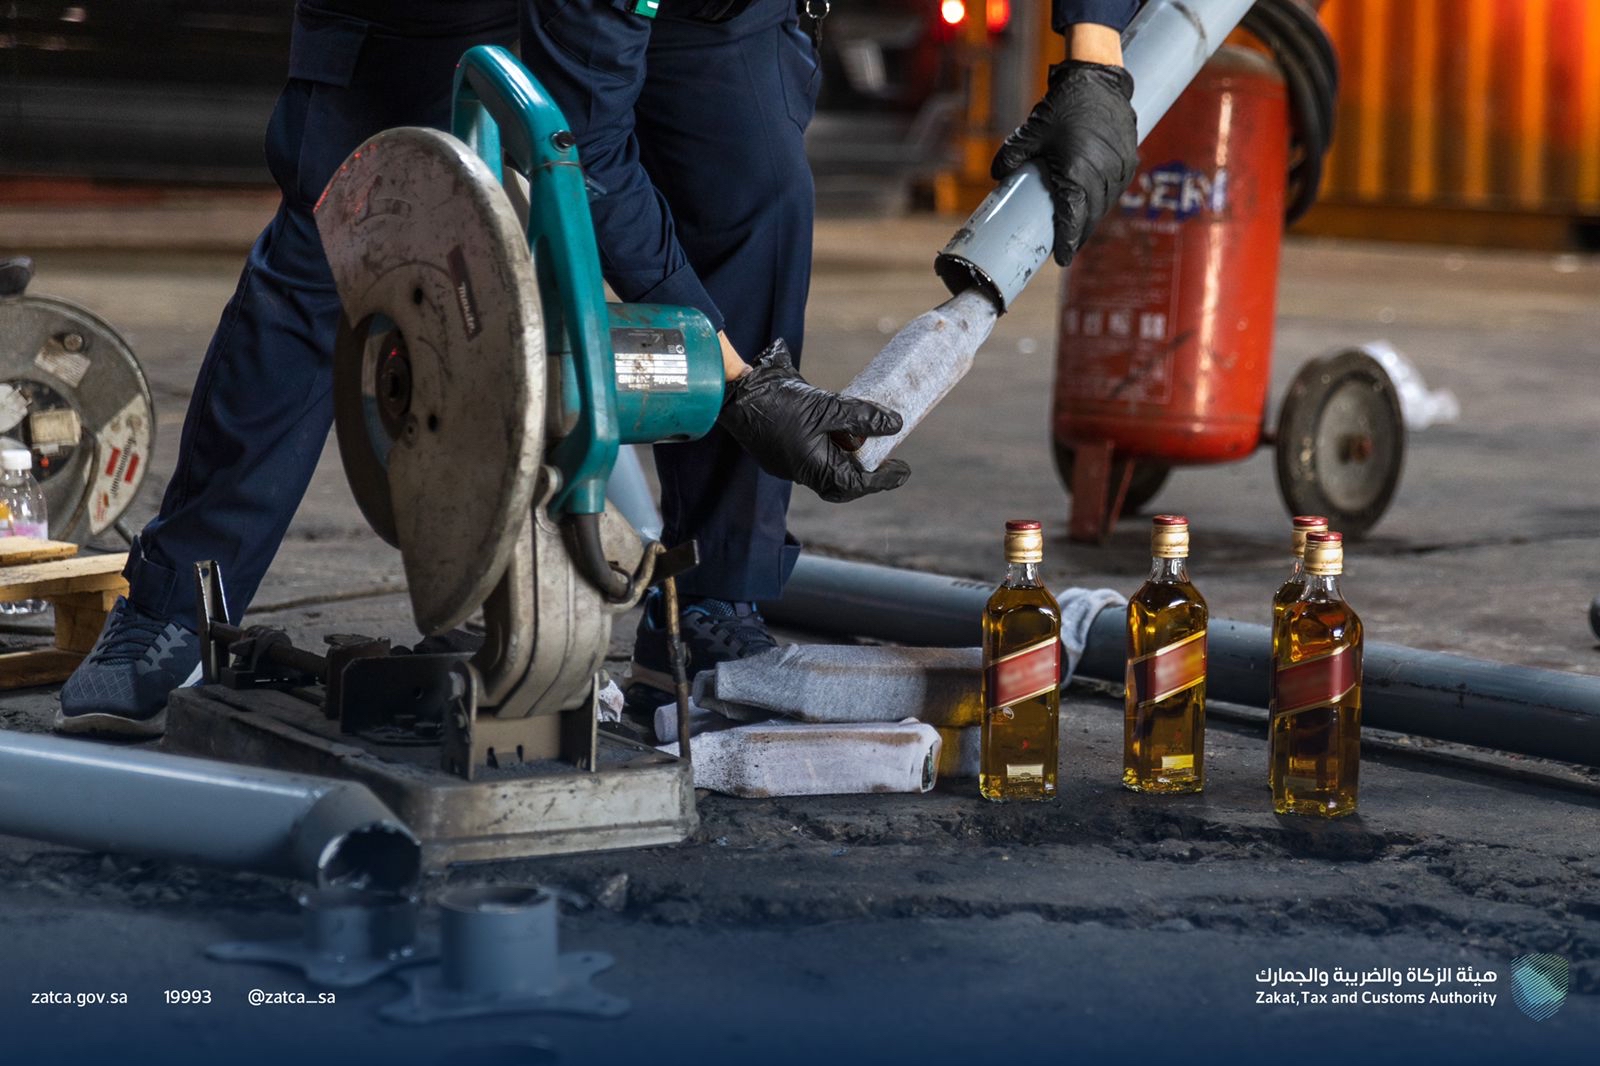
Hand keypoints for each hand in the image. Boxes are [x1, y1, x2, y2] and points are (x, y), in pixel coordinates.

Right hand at [718, 340, 910, 502]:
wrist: (736, 391)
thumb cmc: (778, 402)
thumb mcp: (827, 407)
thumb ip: (862, 416)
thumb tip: (896, 424)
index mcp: (811, 468)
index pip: (854, 484)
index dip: (882, 479)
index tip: (903, 471)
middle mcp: (800, 469)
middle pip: (840, 484)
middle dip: (865, 475)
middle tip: (889, 460)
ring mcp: (789, 459)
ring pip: (826, 468)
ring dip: (848, 459)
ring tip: (869, 442)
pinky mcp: (782, 444)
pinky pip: (813, 454)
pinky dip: (831, 446)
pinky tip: (840, 429)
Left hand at [991, 59, 1137, 265]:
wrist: (1098, 78)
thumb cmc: (1063, 105)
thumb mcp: (1030, 131)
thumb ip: (1011, 155)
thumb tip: (996, 175)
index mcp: (1078, 173)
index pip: (1074, 219)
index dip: (1068, 242)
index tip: (1061, 259)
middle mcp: (1103, 174)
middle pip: (1091, 217)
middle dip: (1078, 234)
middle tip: (1065, 246)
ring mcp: (1120, 168)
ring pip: (1105, 205)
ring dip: (1092, 218)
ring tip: (1078, 227)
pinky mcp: (1129, 159)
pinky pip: (1115, 189)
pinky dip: (1103, 200)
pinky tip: (1093, 204)